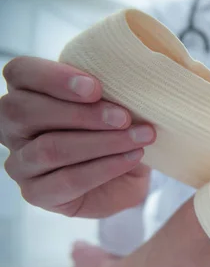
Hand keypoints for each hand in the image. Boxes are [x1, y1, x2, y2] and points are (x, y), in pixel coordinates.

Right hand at [0, 57, 155, 217]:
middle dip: (82, 114)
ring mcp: (20, 164)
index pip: (20, 73)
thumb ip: (108, 92)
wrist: (128, 179)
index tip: (95, 87)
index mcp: (26, 93)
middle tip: (124, 117)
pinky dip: (106, 167)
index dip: (54, 77)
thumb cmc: (116, 133)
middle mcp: (13, 128)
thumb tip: (127, 80)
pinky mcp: (37, 193)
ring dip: (102, 142)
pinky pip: (68, 180)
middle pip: (26, 112)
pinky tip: (132, 158)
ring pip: (50, 149)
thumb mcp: (114, 105)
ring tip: (138, 138)